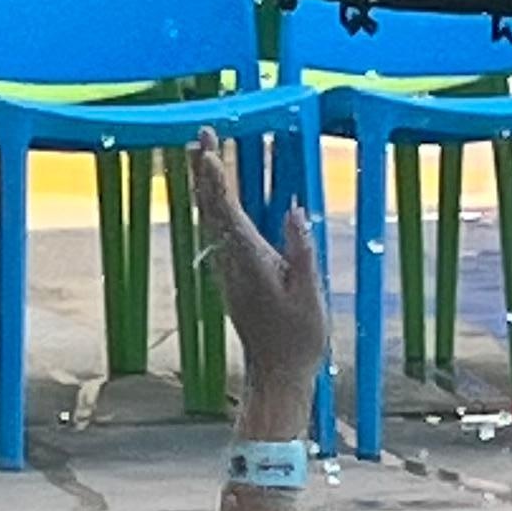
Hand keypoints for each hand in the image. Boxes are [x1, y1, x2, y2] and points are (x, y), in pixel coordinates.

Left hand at [190, 137, 327, 419]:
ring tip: (202, 152)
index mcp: (252, 262)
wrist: (277, 375)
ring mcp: (230, 271)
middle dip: (205, 171)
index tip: (210, 150)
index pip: (229, 213)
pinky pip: (219, 234)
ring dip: (206, 185)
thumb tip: (293, 209)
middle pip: (212, 209)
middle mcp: (234, 263)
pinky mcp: (233, 278)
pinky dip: (215, 207)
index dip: (217, 180)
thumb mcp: (310, 294)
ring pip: (211, 220)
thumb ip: (301, 250)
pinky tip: (216, 194)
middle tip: (201, 135)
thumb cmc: (298, 339)